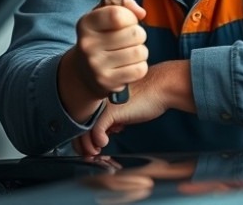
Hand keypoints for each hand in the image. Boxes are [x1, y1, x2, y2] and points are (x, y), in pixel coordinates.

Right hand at [58, 0, 147, 121]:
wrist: (83, 71)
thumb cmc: (100, 38)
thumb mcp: (104, 16)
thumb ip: (123, 5)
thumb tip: (141, 12)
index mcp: (86, 24)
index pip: (118, 15)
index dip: (130, 17)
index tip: (127, 21)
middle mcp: (88, 45)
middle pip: (135, 34)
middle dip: (138, 34)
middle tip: (129, 39)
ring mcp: (96, 65)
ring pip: (140, 52)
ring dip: (140, 51)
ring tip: (129, 52)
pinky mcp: (107, 82)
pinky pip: (140, 70)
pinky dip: (139, 66)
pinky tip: (128, 65)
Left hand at [72, 60, 194, 155]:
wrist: (161, 87)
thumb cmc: (147, 96)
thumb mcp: (124, 109)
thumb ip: (112, 119)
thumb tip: (105, 135)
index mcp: (100, 98)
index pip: (84, 119)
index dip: (84, 136)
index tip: (90, 148)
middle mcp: (98, 100)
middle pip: (81, 125)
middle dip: (83, 144)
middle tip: (90, 154)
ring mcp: (103, 105)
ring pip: (86, 130)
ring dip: (89, 146)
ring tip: (96, 153)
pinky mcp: (111, 112)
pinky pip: (96, 131)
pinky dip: (98, 140)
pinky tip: (104, 144)